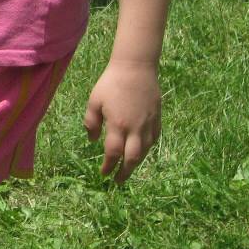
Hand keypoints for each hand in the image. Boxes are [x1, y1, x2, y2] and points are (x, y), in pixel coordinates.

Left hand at [84, 59, 161, 183]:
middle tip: (118, 181)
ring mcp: (149, 124)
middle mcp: (136, 128)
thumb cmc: (111, 82)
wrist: (136, 68)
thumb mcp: (94, 100)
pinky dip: (148, 149)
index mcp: (118, 125)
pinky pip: (154, 139)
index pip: (113, 152)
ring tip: (128, 169)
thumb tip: (92, 140)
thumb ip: (91, 122)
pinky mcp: (157, 118)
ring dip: (136, 163)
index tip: (103, 173)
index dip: (108, 165)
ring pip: (145, 151)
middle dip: (124, 172)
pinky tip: (142, 152)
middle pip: (132, 158)